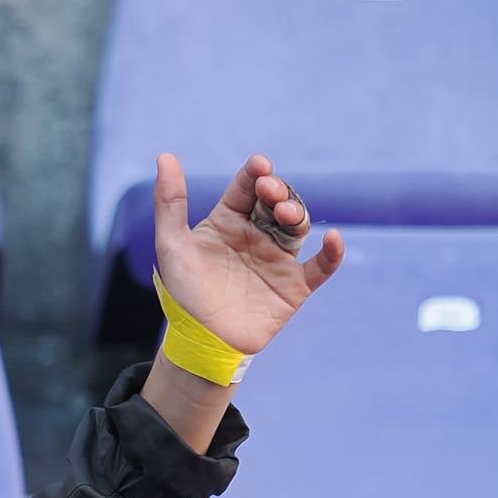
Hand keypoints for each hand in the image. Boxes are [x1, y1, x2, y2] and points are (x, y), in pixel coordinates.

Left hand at [151, 153, 345, 355]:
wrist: (200, 341)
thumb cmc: (183, 293)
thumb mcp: (171, 245)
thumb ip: (170, 202)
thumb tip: (165, 156)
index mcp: (228, 221)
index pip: (247, 187)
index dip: (255, 173)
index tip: (259, 167)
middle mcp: (256, 235)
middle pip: (276, 201)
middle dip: (278, 191)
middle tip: (270, 192)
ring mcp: (277, 259)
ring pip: (297, 226)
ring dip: (297, 214)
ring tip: (286, 214)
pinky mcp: (294, 286)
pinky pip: (321, 267)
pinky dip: (332, 253)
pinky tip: (333, 239)